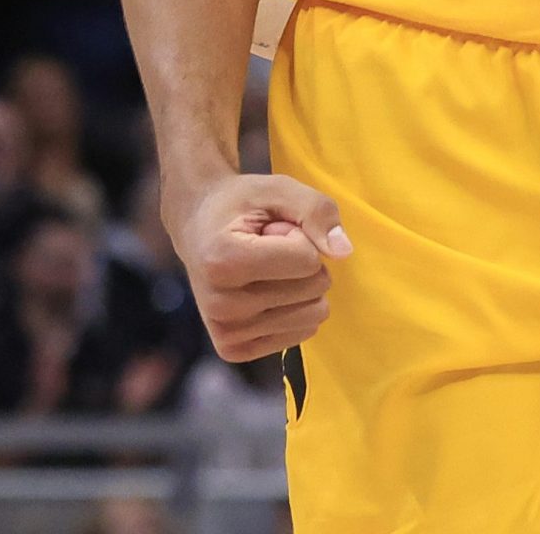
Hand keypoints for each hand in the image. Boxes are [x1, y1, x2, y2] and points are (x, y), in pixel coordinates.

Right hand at [171, 171, 349, 360]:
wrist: (196, 226)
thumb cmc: (238, 204)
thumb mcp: (277, 189)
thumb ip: (315, 210)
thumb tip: (344, 252)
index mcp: (223, 261)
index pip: (307, 259)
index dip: (298, 235)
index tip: (267, 229)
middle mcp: (220, 305)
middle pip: (314, 288)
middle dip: (301, 261)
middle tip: (265, 246)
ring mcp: (226, 333)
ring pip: (313, 315)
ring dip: (299, 285)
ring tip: (264, 267)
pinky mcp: (234, 350)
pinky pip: (302, 333)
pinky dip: (293, 308)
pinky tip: (262, 289)